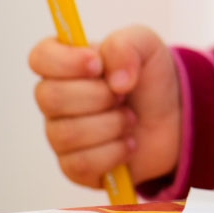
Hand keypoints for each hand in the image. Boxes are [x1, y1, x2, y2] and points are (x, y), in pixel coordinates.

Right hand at [29, 25, 181, 189]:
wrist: (173, 117)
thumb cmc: (148, 78)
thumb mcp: (146, 46)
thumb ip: (127, 46)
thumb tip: (116, 80)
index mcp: (65, 64)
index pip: (39, 58)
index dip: (65, 62)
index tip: (98, 65)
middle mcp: (55, 100)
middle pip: (50, 98)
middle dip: (98, 96)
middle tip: (122, 95)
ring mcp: (61, 135)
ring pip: (68, 134)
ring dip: (111, 124)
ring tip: (130, 118)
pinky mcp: (75, 167)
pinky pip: (82, 164)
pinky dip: (114, 152)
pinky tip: (129, 143)